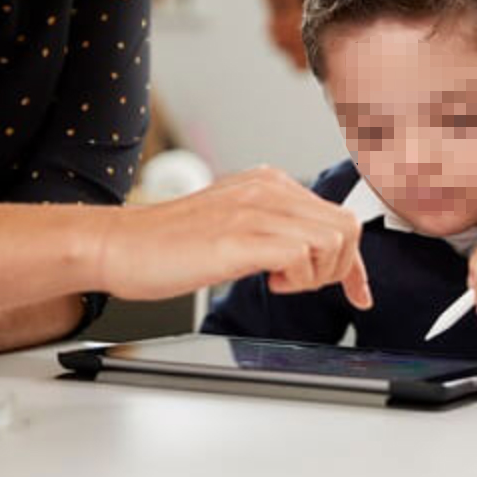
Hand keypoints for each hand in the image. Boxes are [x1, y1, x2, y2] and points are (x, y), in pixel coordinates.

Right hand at [96, 166, 372, 308]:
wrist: (117, 245)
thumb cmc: (167, 244)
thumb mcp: (233, 224)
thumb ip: (271, 228)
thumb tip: (308, 255)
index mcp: (269, 183)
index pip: (338, 218)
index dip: (355, 264)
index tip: (358, 294)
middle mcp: (268, 188)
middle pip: (347, 228)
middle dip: (338, 269)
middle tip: (299, 284)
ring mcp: (255, 209)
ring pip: (334, 239)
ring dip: (317, 275)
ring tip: (279, 281)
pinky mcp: (241, 236)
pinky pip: (303, 255)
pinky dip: (297, 278)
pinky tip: (267, 282)